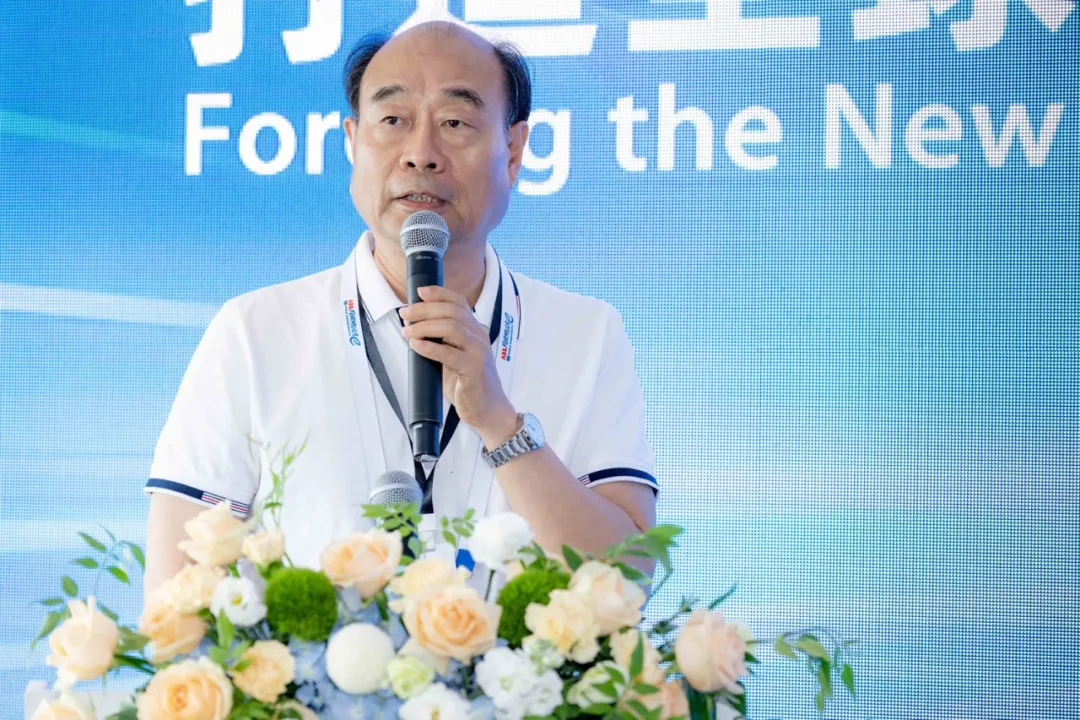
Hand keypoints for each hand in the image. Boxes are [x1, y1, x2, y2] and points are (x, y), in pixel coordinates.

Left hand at [399, 285, 518, 446]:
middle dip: (425, 309)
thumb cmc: (468, 383)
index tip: (419, 293)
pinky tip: (416, 345)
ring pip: (451, 327)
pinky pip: (449, 353)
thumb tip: (413, 328)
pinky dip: (430, 347)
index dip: (439, 293)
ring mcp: (478, 352)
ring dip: (425, 326)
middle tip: (405, 314)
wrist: (487, 408)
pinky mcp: (474, 369)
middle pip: (452, 312)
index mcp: (475, 330)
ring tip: (407, 331)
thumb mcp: (453, 355)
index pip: (458, 302)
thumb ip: (441, 340)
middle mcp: (479, 336)